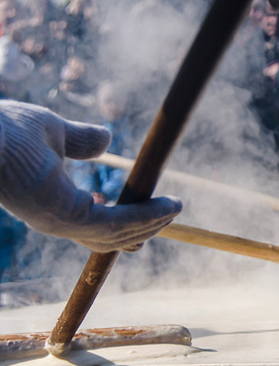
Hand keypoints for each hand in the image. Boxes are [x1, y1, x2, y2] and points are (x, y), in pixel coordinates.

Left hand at [0, 101, 182, 251]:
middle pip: (110, 236)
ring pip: (117, 233)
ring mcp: (61, 221)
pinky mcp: (67, 216)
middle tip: (169, 214)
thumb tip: (106, 137)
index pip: (94, 222)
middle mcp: (56, 219)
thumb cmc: (3, 129)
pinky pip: (117, 223)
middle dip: (144, 227)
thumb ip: (80, 139)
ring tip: (175, 208)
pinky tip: (165, 206)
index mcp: (50, 203)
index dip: (126, 219)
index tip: (149, 209)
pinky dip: (145, 216)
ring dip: (151, 221)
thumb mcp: (52, 131)